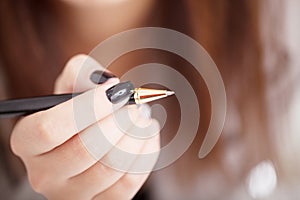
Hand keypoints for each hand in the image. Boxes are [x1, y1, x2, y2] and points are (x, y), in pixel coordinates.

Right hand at [10, 54, 159, 199]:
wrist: (86, 135)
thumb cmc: (78, 109)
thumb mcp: (71, 84)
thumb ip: (82, 73)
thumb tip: (109, 84)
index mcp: (28, 142)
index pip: (50, 129)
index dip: (87, 108)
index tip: (114, 91)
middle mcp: (44, 174)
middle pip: (84, 150)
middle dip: (117, 122)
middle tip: (135, 105)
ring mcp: (73, 193)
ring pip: (110, 167)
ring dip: (135, 135)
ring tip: (142, 115)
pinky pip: (128, 182)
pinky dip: (145, 153)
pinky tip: (146, 133)